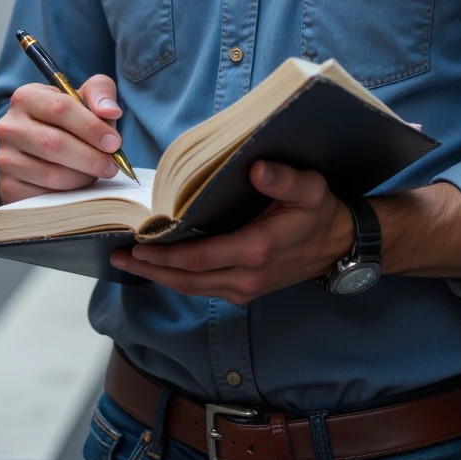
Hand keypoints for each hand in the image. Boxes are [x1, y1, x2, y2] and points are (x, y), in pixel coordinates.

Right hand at [0, 75, 123, 203]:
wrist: (38, 151)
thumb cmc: (67, 121)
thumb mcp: (84, 98)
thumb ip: (101, 93)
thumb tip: (111, 111)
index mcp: (26, 97)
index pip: (61, 108)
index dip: (92, 127)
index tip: (114, 143)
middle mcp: (8, 126)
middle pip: (54, 144)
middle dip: (91, 157)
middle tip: (112, 165)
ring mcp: (4, 159)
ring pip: (50, 174)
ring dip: (82, 177)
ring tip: (96, 174)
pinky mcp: (8, 187)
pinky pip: (43, 197)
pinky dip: (68, 195)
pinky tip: (78, 187)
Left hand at [110, 160, 354, 304]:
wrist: (342, 244)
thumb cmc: (322, 211)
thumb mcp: (310, 188)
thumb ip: (284, 179)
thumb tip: (256, 169)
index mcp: (255, 251)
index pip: (197, 257)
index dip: (163, 254)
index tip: (136, 243)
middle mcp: (246, 276)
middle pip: (186, 278)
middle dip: (150, 268)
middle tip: (118, 255)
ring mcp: (245, 288)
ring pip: (192, 287)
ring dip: (160, 276)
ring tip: (130, 261)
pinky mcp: (246, 290)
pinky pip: (204, 287)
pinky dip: (179, 278)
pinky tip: (162, 266)